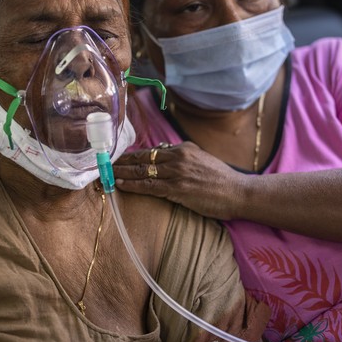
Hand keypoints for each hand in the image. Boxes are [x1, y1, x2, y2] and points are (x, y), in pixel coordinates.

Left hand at [114, 142, 243, 219]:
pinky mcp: (177, 189)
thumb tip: (163, 156)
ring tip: (105, 175)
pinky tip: (120, 185)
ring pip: (141, 171)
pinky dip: (132, 185)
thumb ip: (183, 158)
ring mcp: (177, 173)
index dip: (131, 156)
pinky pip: (149, 186)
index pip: (150, 150)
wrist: (238, 192)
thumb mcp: (202, 160)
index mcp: (183, 149)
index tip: (118, 159)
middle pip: (142, 158)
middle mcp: (178, 157)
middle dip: (121, 162)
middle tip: (103, 164)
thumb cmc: (221, 180)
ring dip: (121, 173)